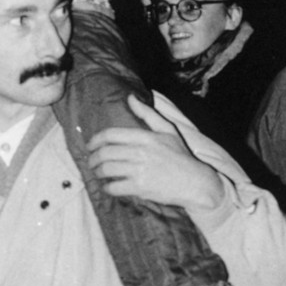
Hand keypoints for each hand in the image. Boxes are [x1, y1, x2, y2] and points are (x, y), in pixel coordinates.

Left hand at [85, 96, 223, 209]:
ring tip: (98, 173)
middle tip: (91, 162)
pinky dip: (107, 187)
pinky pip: (114, 187)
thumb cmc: (180, 156)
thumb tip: (130, 98)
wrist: (196, 183)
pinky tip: (108, 186)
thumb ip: (147, 114)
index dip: (95, 140)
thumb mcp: (167, 130)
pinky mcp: (140, 187)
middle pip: (105, 153)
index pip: (111, 134)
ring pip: (107, 169)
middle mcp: (140, 152)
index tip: (89, 145)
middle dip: (93, 158)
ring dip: (97, 172)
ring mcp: (139, 170)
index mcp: (145, 137)